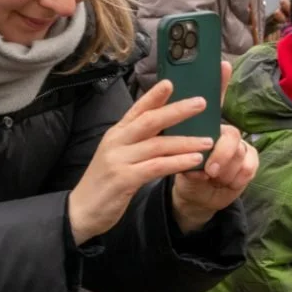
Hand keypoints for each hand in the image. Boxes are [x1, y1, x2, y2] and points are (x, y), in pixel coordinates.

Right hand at [68, 80, 214, 243]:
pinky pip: (156, 167)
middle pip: (150, 120)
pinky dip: (177, 162)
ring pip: (157, 144)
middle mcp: (116, 141)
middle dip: (178, 110)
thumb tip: (165, 126)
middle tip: (202, 102)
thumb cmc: (106, 181)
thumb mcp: (119, 155)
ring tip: (209, 139)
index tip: (171, 81)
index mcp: (117, 133)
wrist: (82, 210)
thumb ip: (138, 140)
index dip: (154, 95)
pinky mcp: (124, 179)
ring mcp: (118, 159)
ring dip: (186, 141)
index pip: (137, 109)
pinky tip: (194, 161)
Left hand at [170, 62, 259, 233]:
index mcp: (205, 126)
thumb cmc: (181, 168)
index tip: (221, 64)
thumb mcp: (170, 150)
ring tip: (211, 179)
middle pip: (231, 134)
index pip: (214, 100)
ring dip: (223, 171)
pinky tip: (223, 184)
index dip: (219, 82)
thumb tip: (169, 116)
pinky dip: (233, 179)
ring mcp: (239, 148)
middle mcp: (225, 133)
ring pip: (239, 154)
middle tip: (209, 170)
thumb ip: (171, 132)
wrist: (192, 197)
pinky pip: (248, 168)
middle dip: (221, 153)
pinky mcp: (248, 166)